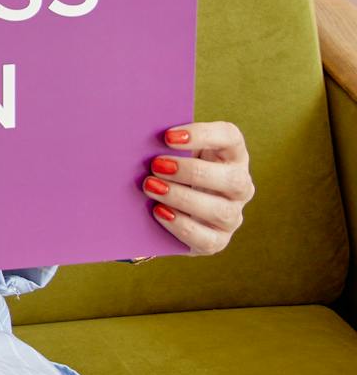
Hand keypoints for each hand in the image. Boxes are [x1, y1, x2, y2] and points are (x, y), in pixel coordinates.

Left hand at [144, 121, 251, 253]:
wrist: (169, 209)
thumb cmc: (169, 171)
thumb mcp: (171, 153)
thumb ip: (164, 145)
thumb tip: (136, 136)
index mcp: (230, 154)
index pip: (229, 137)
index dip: (203, 135)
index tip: (168, 136)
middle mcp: (239, 185)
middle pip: (232, 178)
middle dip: (192, 172)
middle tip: (156, 165)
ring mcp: (232, 215)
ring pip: (221, 210)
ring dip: (183, 198)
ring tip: (151, 187)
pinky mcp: (218, 240)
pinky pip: (207, 238)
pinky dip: (181, 225)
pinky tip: (159, 212)